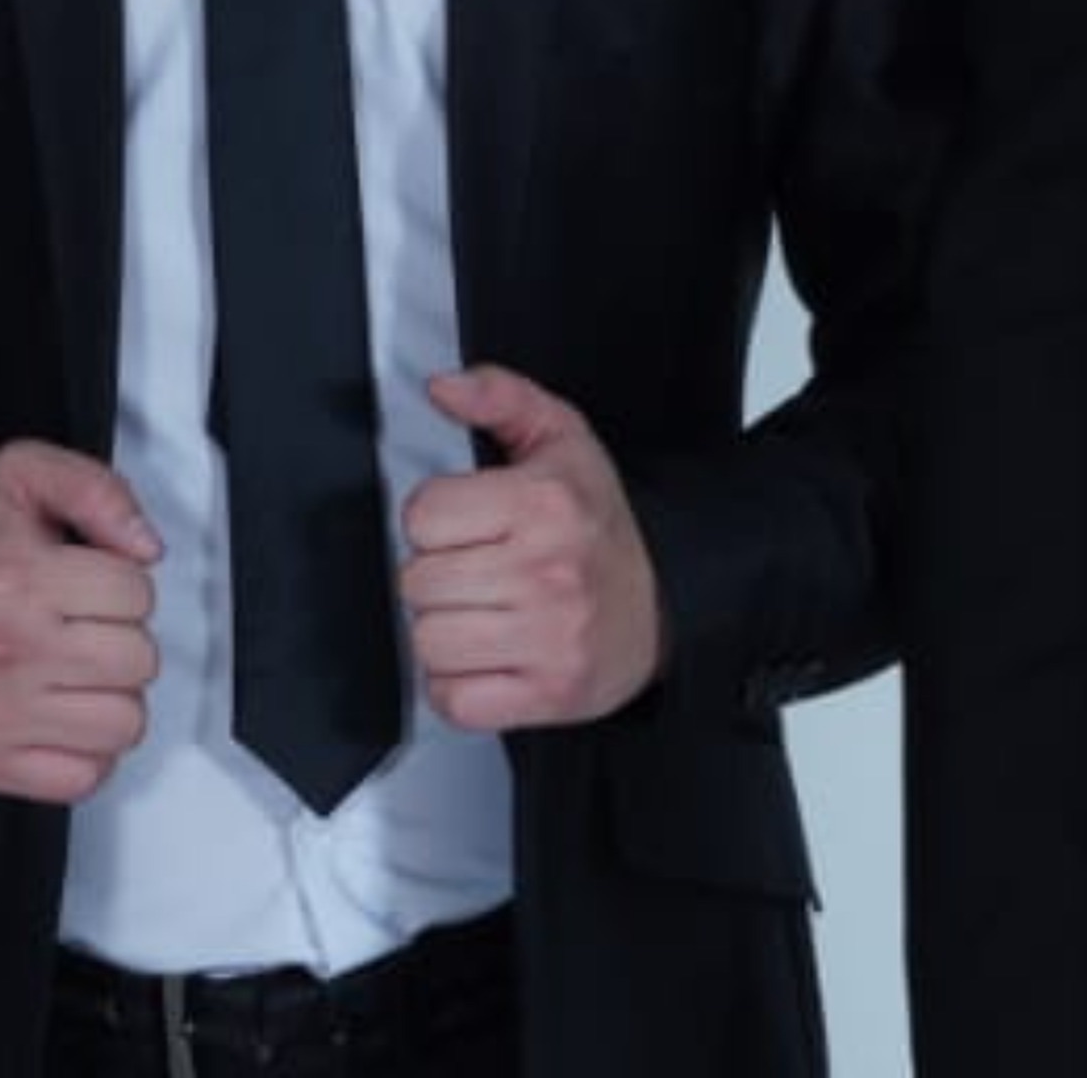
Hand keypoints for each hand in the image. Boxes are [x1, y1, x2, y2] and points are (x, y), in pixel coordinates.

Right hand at [0, 440, 160, 801]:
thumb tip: (147, 548)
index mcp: (14, 580)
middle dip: (120, 636)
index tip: (83, 579)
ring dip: (110, 694)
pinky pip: (88, 775)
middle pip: (138, 660)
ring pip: (125, 724)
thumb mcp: (27, 475)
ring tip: (70, 666)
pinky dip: (85, 747)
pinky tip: (58, 708)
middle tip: (77, 623)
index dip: (121, 580)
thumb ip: (97, 489)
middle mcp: (2, 653)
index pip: (137, 592)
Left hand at [400, 364, 664, 730]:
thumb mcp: (560, 437)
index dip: (434, 516)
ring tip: (478, 609)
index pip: (424, 514)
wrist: (667, 596)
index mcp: (543, 504)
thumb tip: (442, 387)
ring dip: (441, 629)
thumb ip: (498, 396)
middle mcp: (547, 574)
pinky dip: (456, 684)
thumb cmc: (601, 522)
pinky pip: (455, 700)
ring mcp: (549, 640)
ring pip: (430, 641)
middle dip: (435, 573)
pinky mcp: (549, 695)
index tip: (463, 520)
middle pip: (419, 582)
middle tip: (472, 566)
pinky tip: (484, 653)